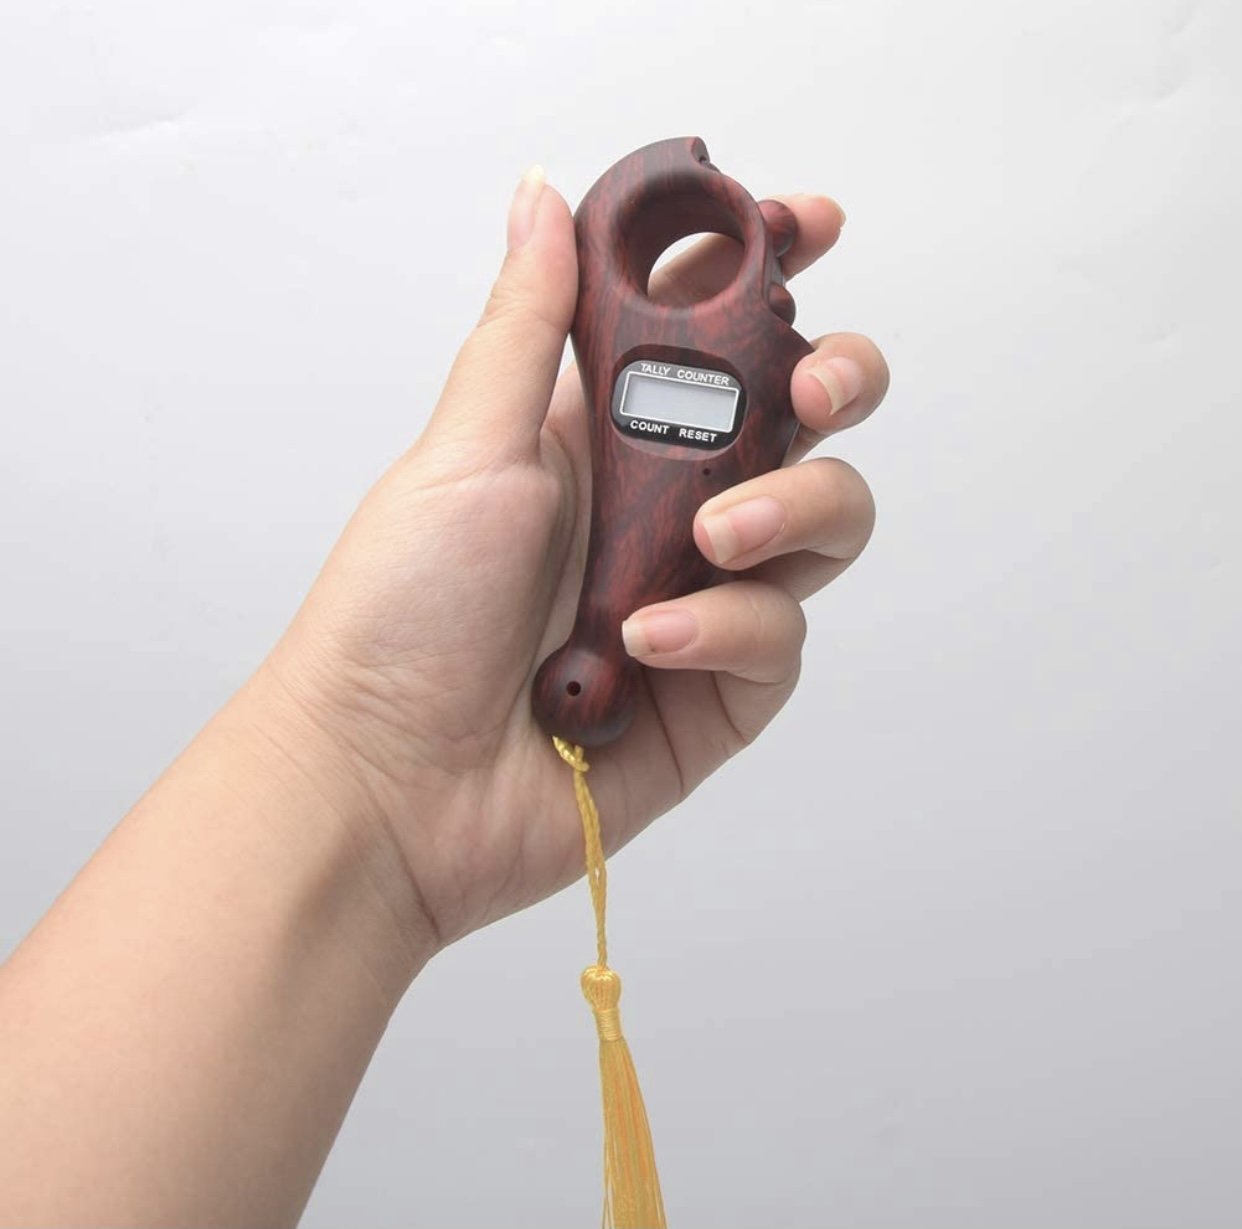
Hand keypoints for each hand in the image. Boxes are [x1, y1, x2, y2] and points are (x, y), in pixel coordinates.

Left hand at [263, 168, 888, 953]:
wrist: (385, 787)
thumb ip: (531, 325)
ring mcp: (700, 601)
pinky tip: (646, 648)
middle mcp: (664, 513)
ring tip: (709, 541)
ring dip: (789, 510)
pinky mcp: (719, 692)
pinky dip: (726, 630)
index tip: (814, 230)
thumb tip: (544, 197)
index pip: (714, 338)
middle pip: (803, 424)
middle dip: (837, 383)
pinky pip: (777, 637)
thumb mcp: (469, 449)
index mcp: (604, 440)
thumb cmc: (399, 616)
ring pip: (822, 524)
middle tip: (818, 385)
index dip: (773, 279)